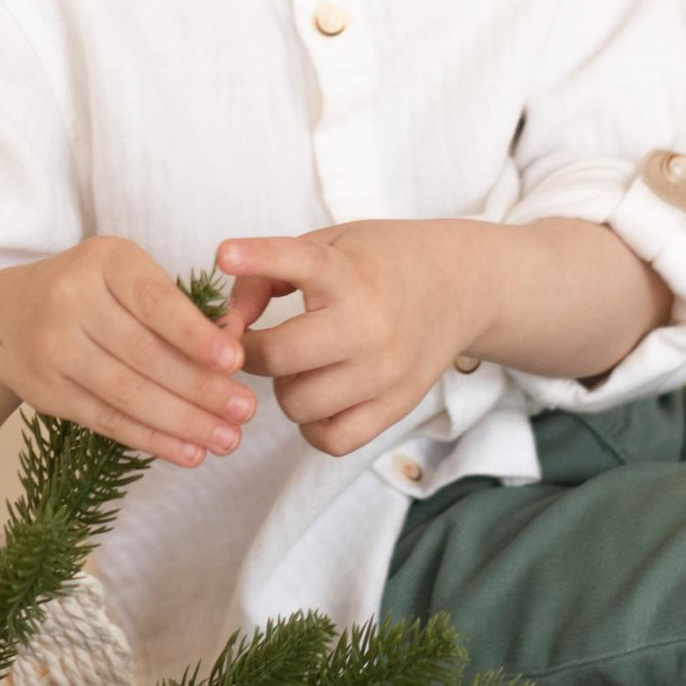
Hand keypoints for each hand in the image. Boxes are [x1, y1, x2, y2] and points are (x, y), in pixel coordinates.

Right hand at [0, 238, 255, 470]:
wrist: (7, 317)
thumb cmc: (91, 292)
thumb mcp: (127, 276)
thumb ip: (177, 307)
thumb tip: (233, 350)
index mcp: (104, 260)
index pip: (155, 300)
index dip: (195, 334)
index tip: (234, 361)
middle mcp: (71, 300)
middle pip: (145, 354)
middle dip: (201, 388)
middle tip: (245, 411)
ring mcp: (54, 348)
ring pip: (128, 393)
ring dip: (183, 422)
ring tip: (227, 439)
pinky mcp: (47, 392)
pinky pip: (108, 420)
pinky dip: (152, 439)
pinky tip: (188, 451)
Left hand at [213, 224, 477, 459]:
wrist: (460, 287)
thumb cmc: (380, 264)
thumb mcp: (328, 245)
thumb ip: (267, 275)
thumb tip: (228, 325)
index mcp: (350, 275)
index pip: (299, 262)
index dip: (258, 257)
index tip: (225, 254)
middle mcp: (370, 324)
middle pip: (279, 357)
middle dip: (253, 351)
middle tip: (259, 341)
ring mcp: (386, 371)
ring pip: (297, 404)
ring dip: (284, 388)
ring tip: (301, 365)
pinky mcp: (398, 406)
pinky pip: (332, 440)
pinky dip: (313, 425)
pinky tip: (319, 397)